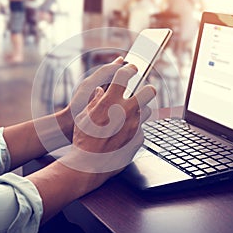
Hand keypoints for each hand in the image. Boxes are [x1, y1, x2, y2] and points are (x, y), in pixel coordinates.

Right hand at [60, 63, 155, 192]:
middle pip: (149, 91)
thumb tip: (101, 92)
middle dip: (148, 88)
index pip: (124, 76)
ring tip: (130, 115)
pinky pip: (141, 128)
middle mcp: (126, 111)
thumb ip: (95, 101)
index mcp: (110, 101)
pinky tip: (124, 133)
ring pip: (147, 111)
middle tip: (144, 90)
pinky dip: (135, 128)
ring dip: (140, 110)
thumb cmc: (83, 138)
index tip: (132, 69)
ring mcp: (135, 126)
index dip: (129, 69)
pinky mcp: (138, 139)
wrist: (88, 164)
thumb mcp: (84, 115)